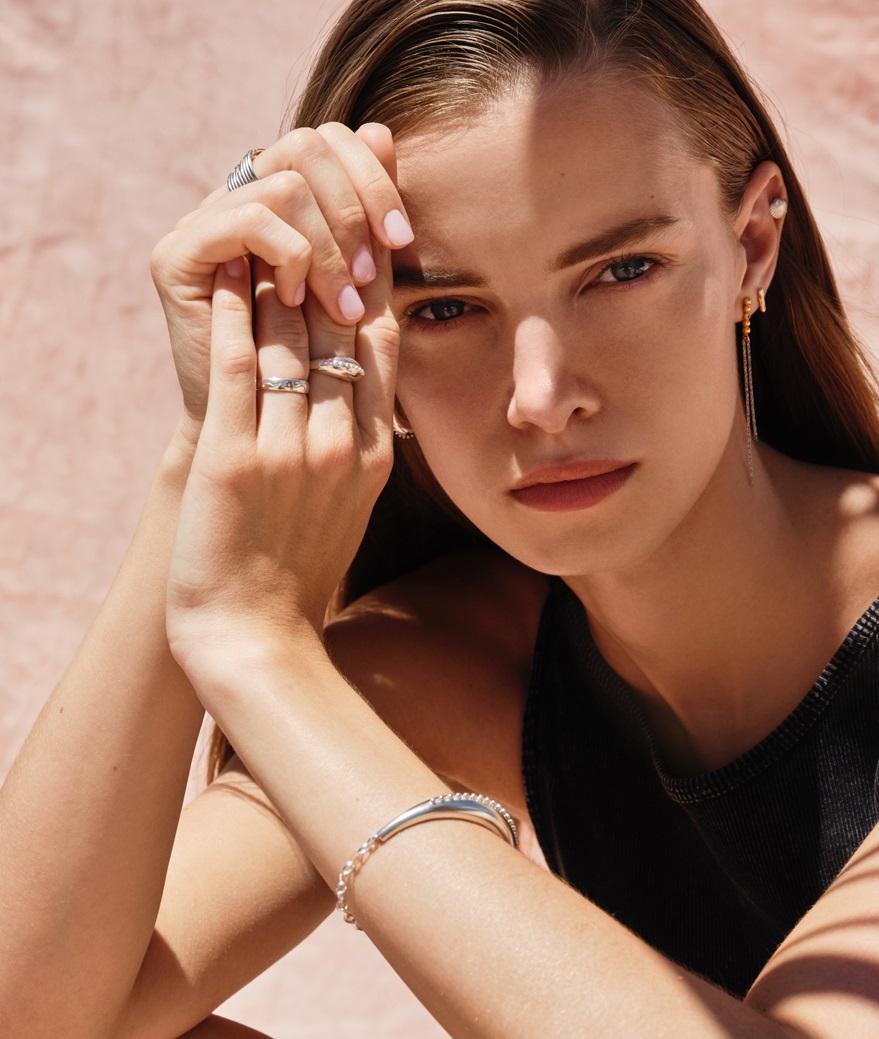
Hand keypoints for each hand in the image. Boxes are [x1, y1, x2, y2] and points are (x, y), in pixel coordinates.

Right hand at [150, 123, 411, 442]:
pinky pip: (248, 219)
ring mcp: (204, 224)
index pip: (331, 140)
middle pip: (308, 144)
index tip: (402, 237)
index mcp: (283, 205)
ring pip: (285, 184)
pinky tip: (299, 298)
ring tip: (341, 304)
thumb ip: (369, 227)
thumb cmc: (316, 376)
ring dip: (327, 246)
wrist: (258, 442)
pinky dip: (288, 254)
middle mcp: (237, 200)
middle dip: (354, 209)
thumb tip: (384, 132)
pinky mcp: (176, 255)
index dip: (373, 180)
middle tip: (369, 275)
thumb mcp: (355, 294)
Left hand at [165, 237, 398, 685]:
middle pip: (344, 328)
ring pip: (295, 339)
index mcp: (376, 452)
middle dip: (338, 254)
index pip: (381, 345)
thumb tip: (360, 388)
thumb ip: (360, 442)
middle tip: (331, 194)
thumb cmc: (301, 571)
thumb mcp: (351, 505)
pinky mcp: (238, 460)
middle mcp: (344, 444)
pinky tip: (232, 278)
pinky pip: (242, 370)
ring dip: (282, 275)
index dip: (377, 279)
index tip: (372, 228)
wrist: (259, 638)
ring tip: (269, 224)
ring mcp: (293, 451)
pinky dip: (239, 317)